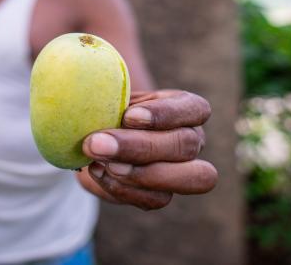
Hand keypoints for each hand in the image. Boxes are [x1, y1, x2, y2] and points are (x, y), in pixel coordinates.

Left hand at [81, 90, 217, 209]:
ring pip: (181, 179)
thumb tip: (94, 89)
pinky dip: (122, 188)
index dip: (164, 115)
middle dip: (142, 147)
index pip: (196, 110)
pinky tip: (96, 171)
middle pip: (186, 146)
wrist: (97, 136)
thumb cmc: (108, 105)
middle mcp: (192, 140)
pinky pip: (154, 199)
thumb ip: (109, 92)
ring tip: (97, 161)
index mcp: (188, 108)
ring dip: (135, 173)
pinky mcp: (162, 195)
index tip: (127, 116)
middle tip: (98, 143)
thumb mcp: (109, 93)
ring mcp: (182, 172)